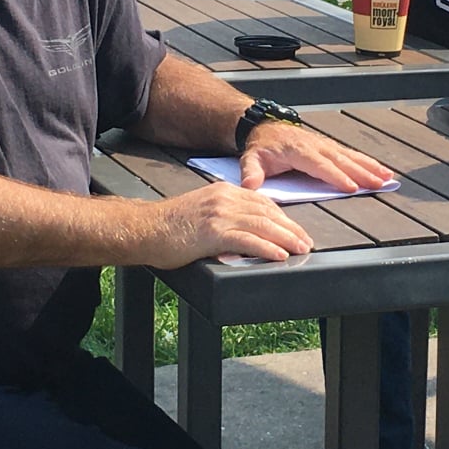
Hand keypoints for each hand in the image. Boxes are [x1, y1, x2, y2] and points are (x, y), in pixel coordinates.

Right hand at [147, 183, 313, 265]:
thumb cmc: (169, 227)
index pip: (262, 203)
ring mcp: (219, 214)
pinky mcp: (213, 232)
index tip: (296, 231)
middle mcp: (224, 198)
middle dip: (291, 228)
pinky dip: (266, 248)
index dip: (283, 218)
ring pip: (262, 224)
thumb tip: (246, 235)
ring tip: (301, 250)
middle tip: (306, 243)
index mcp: (223, 192)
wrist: (143, 229)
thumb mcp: (202, 214)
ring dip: (285, 238)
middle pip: (267, 212)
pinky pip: (246, 239)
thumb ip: (224, 218)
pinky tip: (278, 256)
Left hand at [240, 121, 395, 192]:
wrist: (264, 127)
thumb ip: (251, 173)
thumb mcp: (251, 159)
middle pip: (341, 161)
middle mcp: (316, 145)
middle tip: (379, 183)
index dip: (336, 176)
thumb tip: (250, 185)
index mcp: (299, 150)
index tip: (351, 187)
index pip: (320, 165)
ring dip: (370, 167)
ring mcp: (325, 145)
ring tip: (388, 177)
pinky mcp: (330, 146)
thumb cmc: (260, 147)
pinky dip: (367, 162)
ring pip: (350, 156)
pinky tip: (381, 170)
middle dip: (362, 172)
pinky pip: (351, 154)